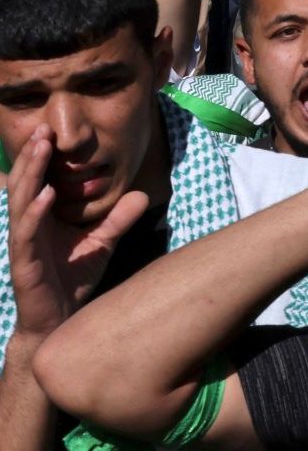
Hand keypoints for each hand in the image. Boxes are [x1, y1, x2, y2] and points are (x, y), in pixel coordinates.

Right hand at [6, 129, 148, 342]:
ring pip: (22, 201)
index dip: (42, 157)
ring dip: (31, 174)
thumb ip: (118, 218)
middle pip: (27, 184)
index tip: (50, 130)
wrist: (62, 321)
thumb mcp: (101, 242)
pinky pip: (27, 232)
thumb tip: (142, 195)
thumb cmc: (73, 279)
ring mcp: (24, 243)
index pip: (40, 181)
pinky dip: (36, 211)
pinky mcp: (24, 262)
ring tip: (40, 148)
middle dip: (33, 156)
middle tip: (42, 129)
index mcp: (43, 218)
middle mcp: (29, 226)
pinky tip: (47, 194)